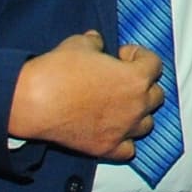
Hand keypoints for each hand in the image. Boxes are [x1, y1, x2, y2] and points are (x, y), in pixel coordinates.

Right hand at [8, 31, 163, 158]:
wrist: (35, 101)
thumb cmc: (58, 70)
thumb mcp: (79, 44)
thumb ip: (95, 42)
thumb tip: (96, 42)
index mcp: (135, 77)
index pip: (155, 64)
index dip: (138, 56)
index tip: (122, 55)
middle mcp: (136, 105)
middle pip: (156, 95)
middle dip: (143, 85)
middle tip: (122, 80)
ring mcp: (123, 129)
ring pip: (147, 123)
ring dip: (138, 114)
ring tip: (120, 106)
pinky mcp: (107, 148)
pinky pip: (129, 150)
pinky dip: (125, 141)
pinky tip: (113, 131)